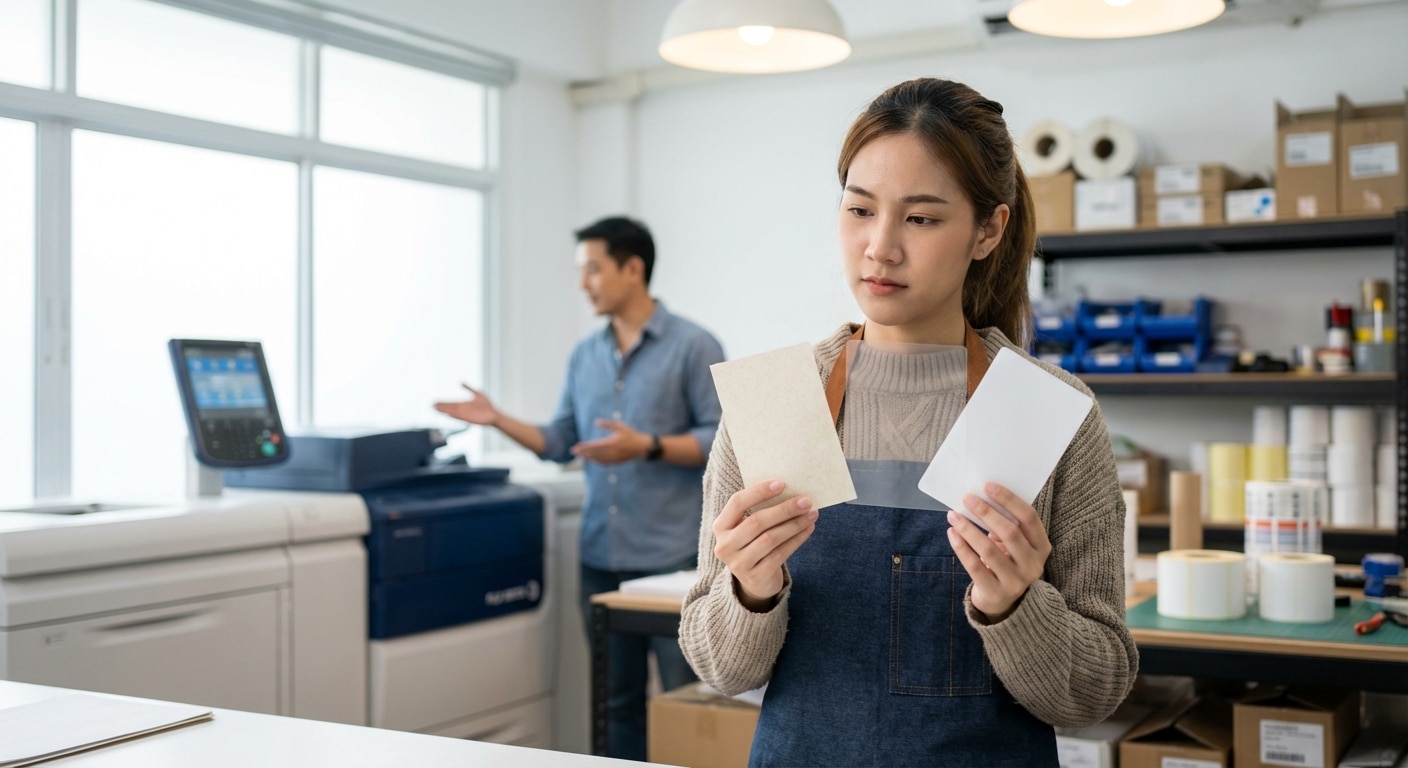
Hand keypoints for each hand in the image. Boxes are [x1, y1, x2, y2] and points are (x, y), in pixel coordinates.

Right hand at [433, 384, 498, 425]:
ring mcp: (466, 414)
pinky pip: (460, 416)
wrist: (494, 414)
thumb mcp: (477, 393)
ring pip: (452, 412)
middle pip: (450, 408)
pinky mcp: (470, 418)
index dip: (443, 403)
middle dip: (441, 407)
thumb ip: (469, 388)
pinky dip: (454, 415)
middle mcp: (463, 410)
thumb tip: (461, 382)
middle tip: (432, 405)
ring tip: (437, 409)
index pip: (451, 403)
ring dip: (445, 411)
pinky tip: (448, 413)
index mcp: (463, 404)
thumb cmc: (487, 405)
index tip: (435, 402)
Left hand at [570, 419, 649, 464]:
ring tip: (580, 456)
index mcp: (611, 443)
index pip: (594, 446)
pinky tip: (592, 460)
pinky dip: (596, 462)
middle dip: (583, 452)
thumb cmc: (631, 435)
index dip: (584, 447)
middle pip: (594, 454)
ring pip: (598, 459)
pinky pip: (604, 463)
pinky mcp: (616, 462)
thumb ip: (607, 424)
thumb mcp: (620, 426)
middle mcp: (611, 452)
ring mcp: (614, 458)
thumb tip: (596, 421)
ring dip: (588, 458)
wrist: (643, 447)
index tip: (576, 446)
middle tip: (573, 451)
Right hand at [713, 480, 817, 609]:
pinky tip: (808, 529)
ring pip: (770, 538)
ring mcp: (738, 564)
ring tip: (811, 514)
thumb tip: (791, 491)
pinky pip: (780, 554)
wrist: (755, 582)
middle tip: (806, 501)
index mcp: (720, 526)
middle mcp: (724, 545)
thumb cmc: (755, 544)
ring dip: (794, 524)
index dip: (759, 492)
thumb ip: (760, 511)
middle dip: (784, 509)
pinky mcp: (755, 577)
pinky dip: (797, 540)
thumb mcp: (748, 529)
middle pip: (757, 522)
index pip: (737, 503)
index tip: (781, 483)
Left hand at [946, 482, 1051, 622]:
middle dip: (986, 512)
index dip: (1009, 500)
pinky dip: (961, 547)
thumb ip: (1005, 524)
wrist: (1002, 601)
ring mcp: (1016, 581)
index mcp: (1041, 546)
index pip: (1029, 518)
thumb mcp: (1013, 545)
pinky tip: (952, 533)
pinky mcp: (996, 592)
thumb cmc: (1006, 561)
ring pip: (989, 550)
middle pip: (1010, 532)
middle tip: (967, 498)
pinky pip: (975, 566)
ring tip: (953, 515)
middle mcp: (1033, 565)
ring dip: (969, 529)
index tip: (988, 485)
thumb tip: (978, 497)